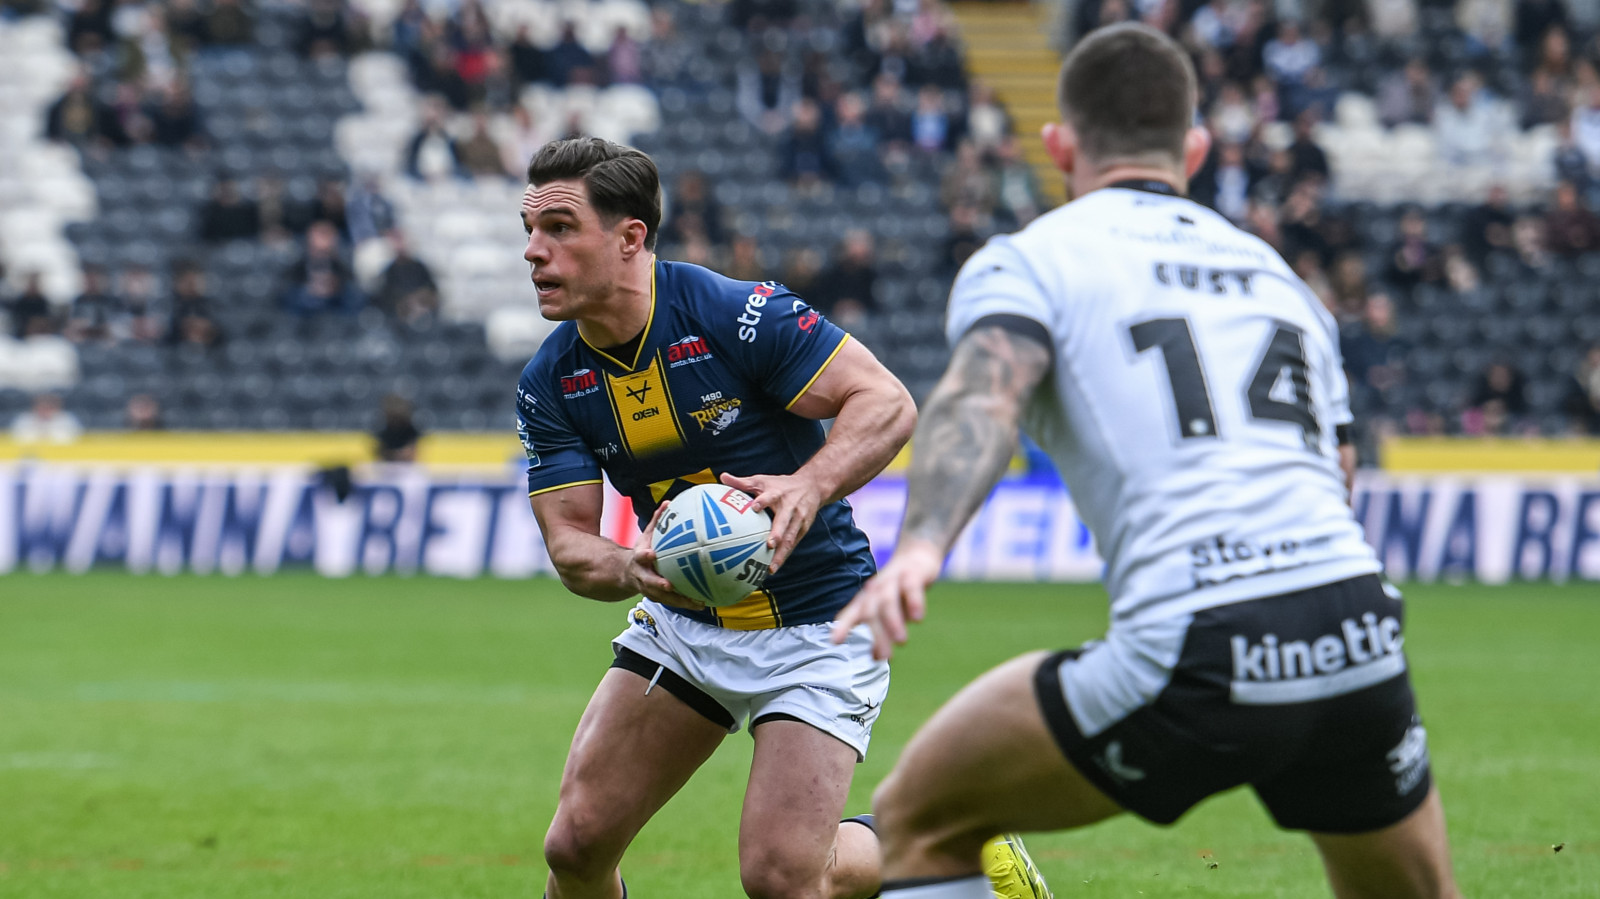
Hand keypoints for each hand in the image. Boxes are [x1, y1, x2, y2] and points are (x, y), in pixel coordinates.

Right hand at [627, 501, 704, 611]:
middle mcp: (642, 576)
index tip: (652, 554)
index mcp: (638, 560)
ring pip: (663, 597)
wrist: (626, 573)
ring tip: (697, 602)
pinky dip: (685, 603)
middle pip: (649, 582)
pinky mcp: (657, 598)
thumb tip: (668, 502)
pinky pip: (672, 602)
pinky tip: (702, 603)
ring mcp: (648, 589)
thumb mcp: (646, 536)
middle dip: (658, 584)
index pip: (641, 557)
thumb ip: (656, 521)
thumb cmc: (641, 551)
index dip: (645, 556)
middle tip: (670, 585)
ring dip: (679, 600)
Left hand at [720, 471, 823, 573]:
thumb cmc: (781, 485)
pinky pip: (792, 545)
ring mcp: (798, 520)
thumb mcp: (763, 480)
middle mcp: (790, 507)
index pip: (770, 496)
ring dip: (781, 553)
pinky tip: (773, 568)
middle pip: (784, 521)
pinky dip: (783, 557)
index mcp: (777, 494)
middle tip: (769, 545)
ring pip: (790, 538)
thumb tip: (722, 477)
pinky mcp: (803, 529)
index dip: (763, 501)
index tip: (755, 507)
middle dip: (778, 533)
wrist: (812, 486)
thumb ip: (742, 482)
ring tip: (771, 568)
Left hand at [830, 540, 943, 659]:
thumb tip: (876, 657)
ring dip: (893, 621)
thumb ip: (882, 632)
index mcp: (867, 598)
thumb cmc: (897, 591)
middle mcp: (877, 589)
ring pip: (888, 600)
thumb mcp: (886, 610)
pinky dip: (914, 602)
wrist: (917, 556)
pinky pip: (911, 588)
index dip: (843, 626)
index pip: (852, 613)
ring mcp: (894, 580)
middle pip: (871, 612)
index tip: (834, 641)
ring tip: (901, 641)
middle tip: (882, 657)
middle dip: (876, 635)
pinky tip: (918, 618)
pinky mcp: (913, 574)